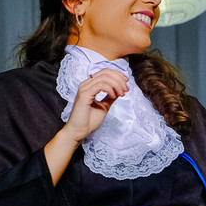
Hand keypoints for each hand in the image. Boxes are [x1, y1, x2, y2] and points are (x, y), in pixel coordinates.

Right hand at [44, 69, 130, 184]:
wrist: (78, 132)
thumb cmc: (88, 121)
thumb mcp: (104, 106)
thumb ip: (110, 97)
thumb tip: (120, 89)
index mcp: (89, 86)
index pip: (104, 72)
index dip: (117, 75)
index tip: (126, 84)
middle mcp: (86, 84)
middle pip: (106, 72)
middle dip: (119, 79)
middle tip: (126, 89)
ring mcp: (84, 88)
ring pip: (104, 77)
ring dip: (117, 84)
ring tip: (122, 94)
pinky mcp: (84, 94)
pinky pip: (101, 85)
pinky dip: (110, 89)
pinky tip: (115, 96)